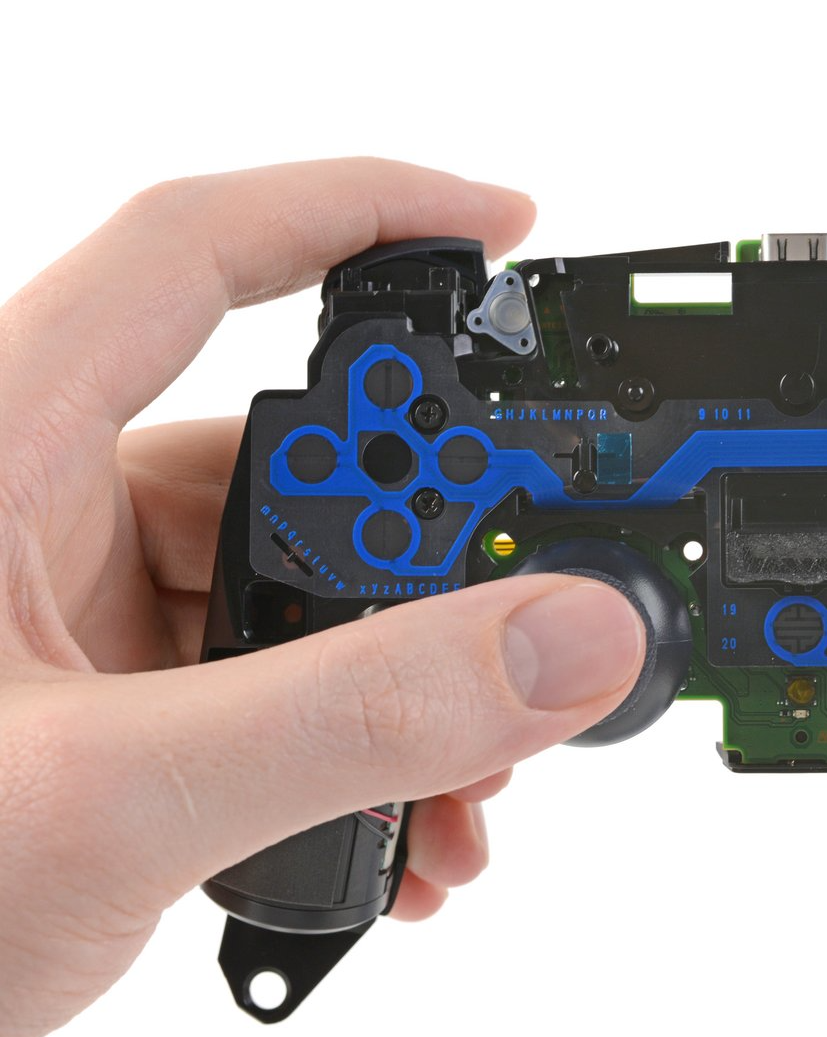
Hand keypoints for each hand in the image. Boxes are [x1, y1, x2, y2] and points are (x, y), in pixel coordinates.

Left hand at [0, 160, 644, 1036]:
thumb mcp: (117, 797)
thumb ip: (358, 715)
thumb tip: (563, 636)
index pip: (192, 251)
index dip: (360, 205)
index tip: (505, 229)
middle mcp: (41, 517)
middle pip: (284, 451)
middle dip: (424, 537)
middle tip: (522, 596)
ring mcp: (79, 621)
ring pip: (296, 588)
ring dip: (407, 677)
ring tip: (472, 776)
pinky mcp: (115, 713)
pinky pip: (276, 685)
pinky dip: (364, 746)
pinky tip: (410, 830)